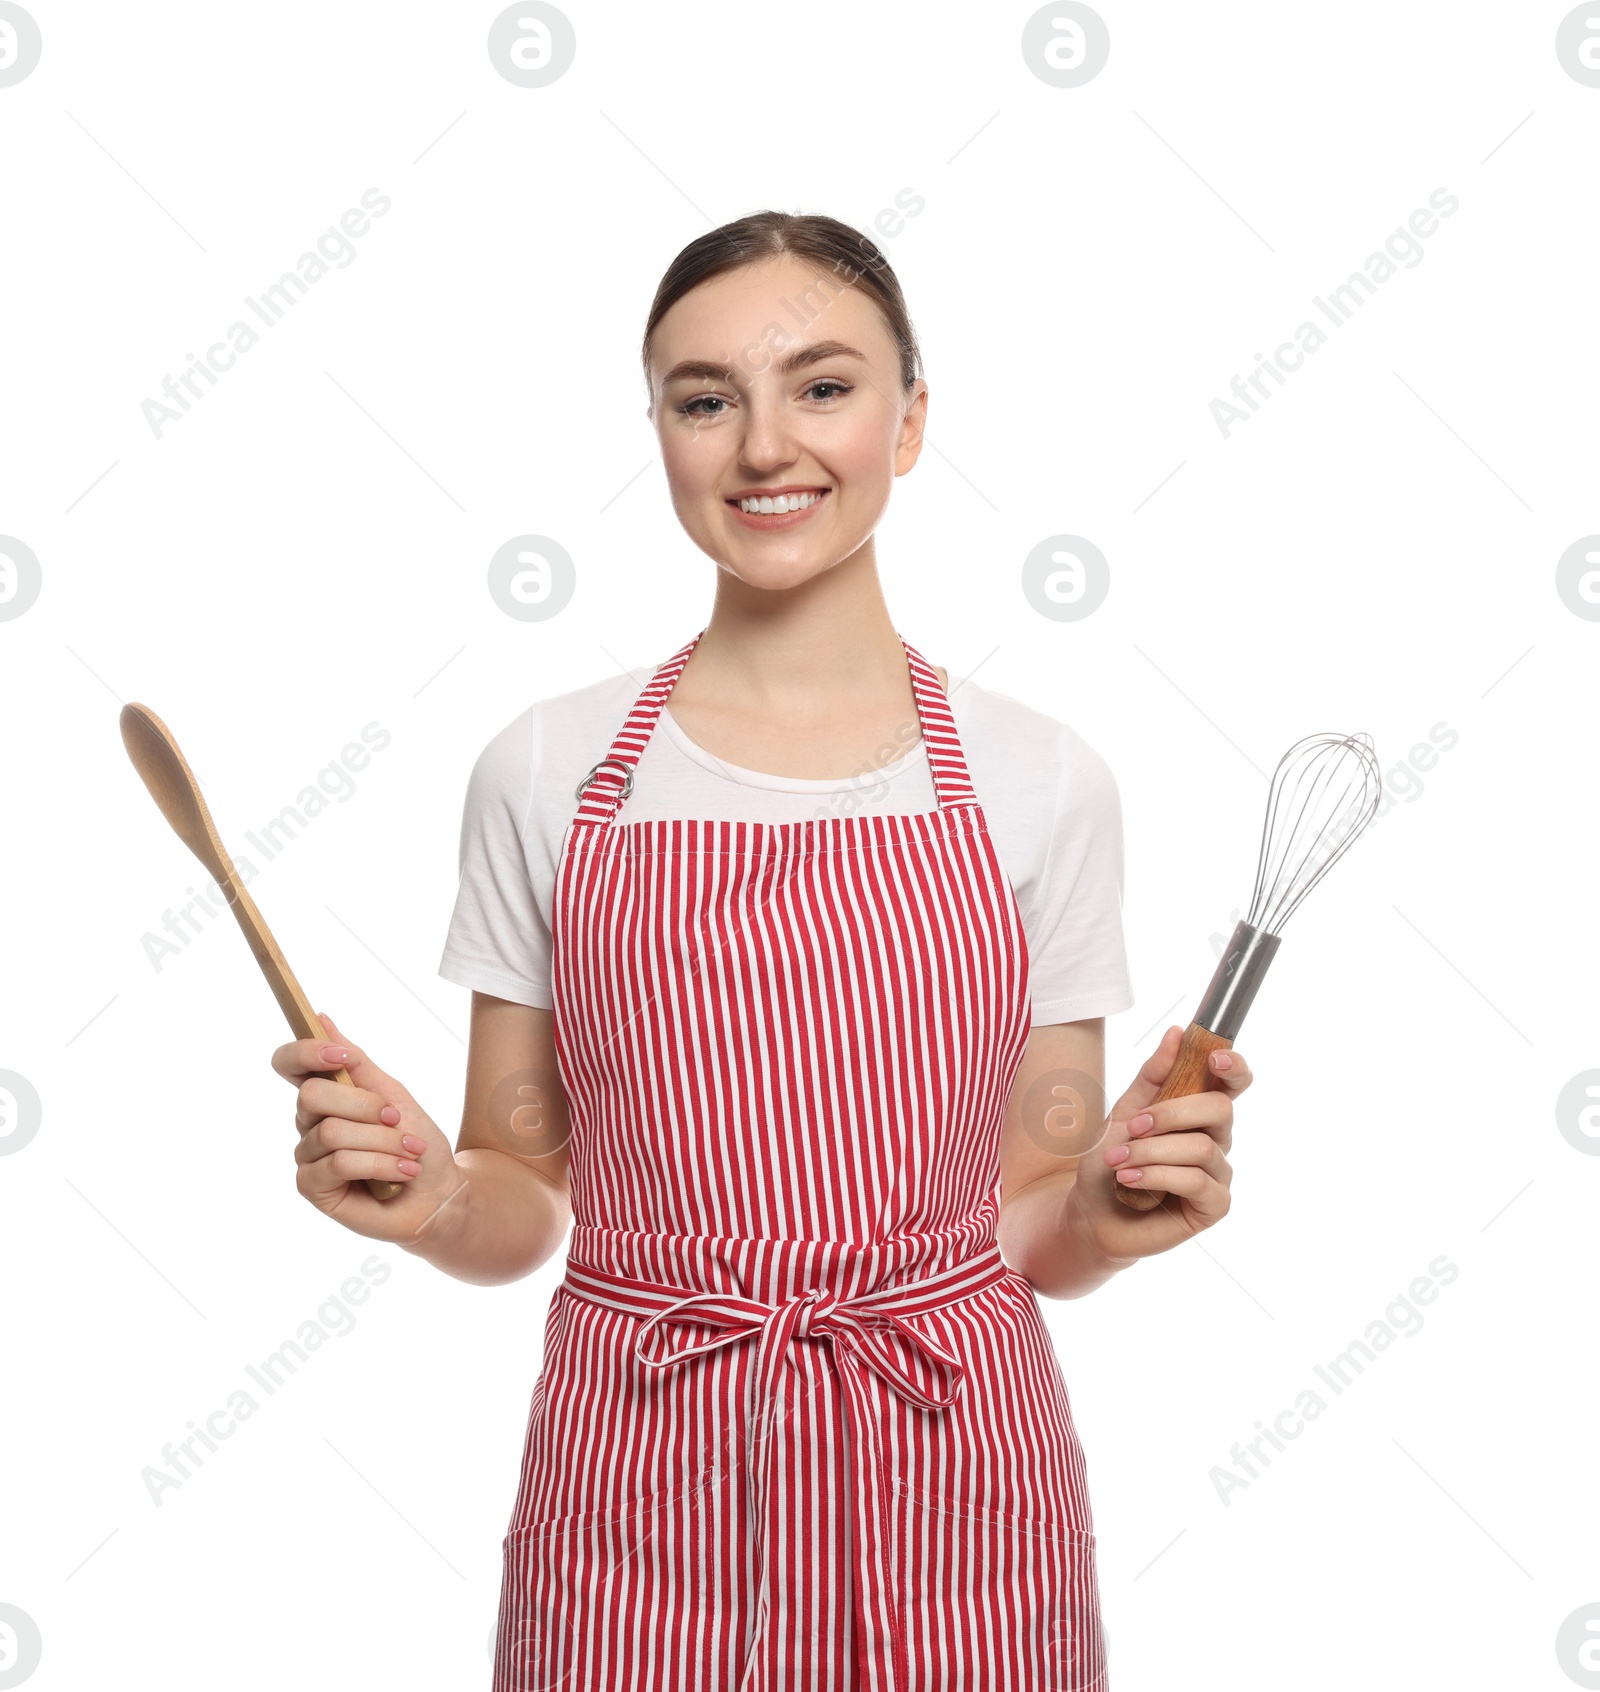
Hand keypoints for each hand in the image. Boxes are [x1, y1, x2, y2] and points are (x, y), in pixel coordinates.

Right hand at [271, 1013, 466, 1243]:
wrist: (438, 1192)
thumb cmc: (415, 1142)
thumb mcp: (393, 1094)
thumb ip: (357, 1062)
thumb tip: (322, 1018)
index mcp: (326, 1096)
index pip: (289, 1063)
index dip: (305, 1052)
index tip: (342, 1056)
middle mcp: (309, 1124)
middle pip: (312, 1095)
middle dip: (365, 1106)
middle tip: (396, 1120)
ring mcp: (308, 1156)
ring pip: (332, 1132)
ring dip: (383, 1141)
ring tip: (409, 1153)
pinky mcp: (312, 1187)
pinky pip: (338, 1164)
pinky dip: (380, 1165)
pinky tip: (401, 1174)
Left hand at [1065, 1025, 1250, 1261]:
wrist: (1092, 1211)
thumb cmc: (1111, 1160)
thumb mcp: (1124, 1112)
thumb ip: (1153, 1076)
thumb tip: (1178, 1033)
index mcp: (1198, 1112)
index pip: (1233, 1083)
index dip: (1234, 1067)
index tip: (1214, 1058)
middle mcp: (1215, 1139)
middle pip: (1220, 1108)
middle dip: (1171, 1113)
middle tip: (1133, 1127)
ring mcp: (1218, 1173)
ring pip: (1200, 1147)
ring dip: (1151, 1152)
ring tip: (1119, 1162)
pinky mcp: (1214, 1206)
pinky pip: (1197, 1182)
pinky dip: (1158, 1176)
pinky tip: (1130, 1182)